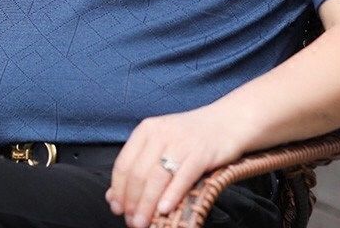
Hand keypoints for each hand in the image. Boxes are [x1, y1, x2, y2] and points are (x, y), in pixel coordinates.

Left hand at [105, 105, 242, 227]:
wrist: (226, 121)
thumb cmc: (190, 137)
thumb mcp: (161, 144)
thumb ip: (139, 166)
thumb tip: (113, 196)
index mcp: (147, 129)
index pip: (124, 163)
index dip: (118, 190)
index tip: (117, 209)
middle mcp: (161, 133)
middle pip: (138, 173)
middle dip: (132, 202)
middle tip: (132, 222)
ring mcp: (181, 142)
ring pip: (157, 178)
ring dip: (147, 205)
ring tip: (143, 223)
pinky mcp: (201, 153)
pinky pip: (182, 177)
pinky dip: (171, 195)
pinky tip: (164, 210)